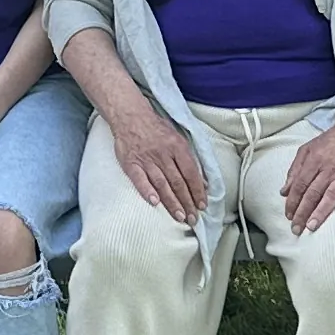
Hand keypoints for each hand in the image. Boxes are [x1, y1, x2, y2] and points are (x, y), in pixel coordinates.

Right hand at [108, 102, 208, 225]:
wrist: (131, 116)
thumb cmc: (156, 128)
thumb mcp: (178, 138)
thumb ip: (189, 159)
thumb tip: (203, 181)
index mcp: (177, 147)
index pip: (191, 173)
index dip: (198, 190)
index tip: (202, 205)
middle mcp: (163, 154)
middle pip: (178, 182)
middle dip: (187, 202)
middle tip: (193, 218)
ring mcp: (146, 159)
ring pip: (162, 184)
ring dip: (172, 202)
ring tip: (180, 217)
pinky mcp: (131, 163)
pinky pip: (140, 179)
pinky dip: (147, 191)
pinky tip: (154, 203)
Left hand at [281, 106, 334, 234]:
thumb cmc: (331, 140)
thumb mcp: (307, 149)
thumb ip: (294, 170)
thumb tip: (285, 190)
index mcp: (314, 161)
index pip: (300, 185)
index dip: (292, 201)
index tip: (288, 215)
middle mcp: (329, 169)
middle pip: (312, 193)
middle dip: (302, 212)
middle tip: (296, 228)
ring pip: (331, 195)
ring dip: (321, 212)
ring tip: (312, 226)